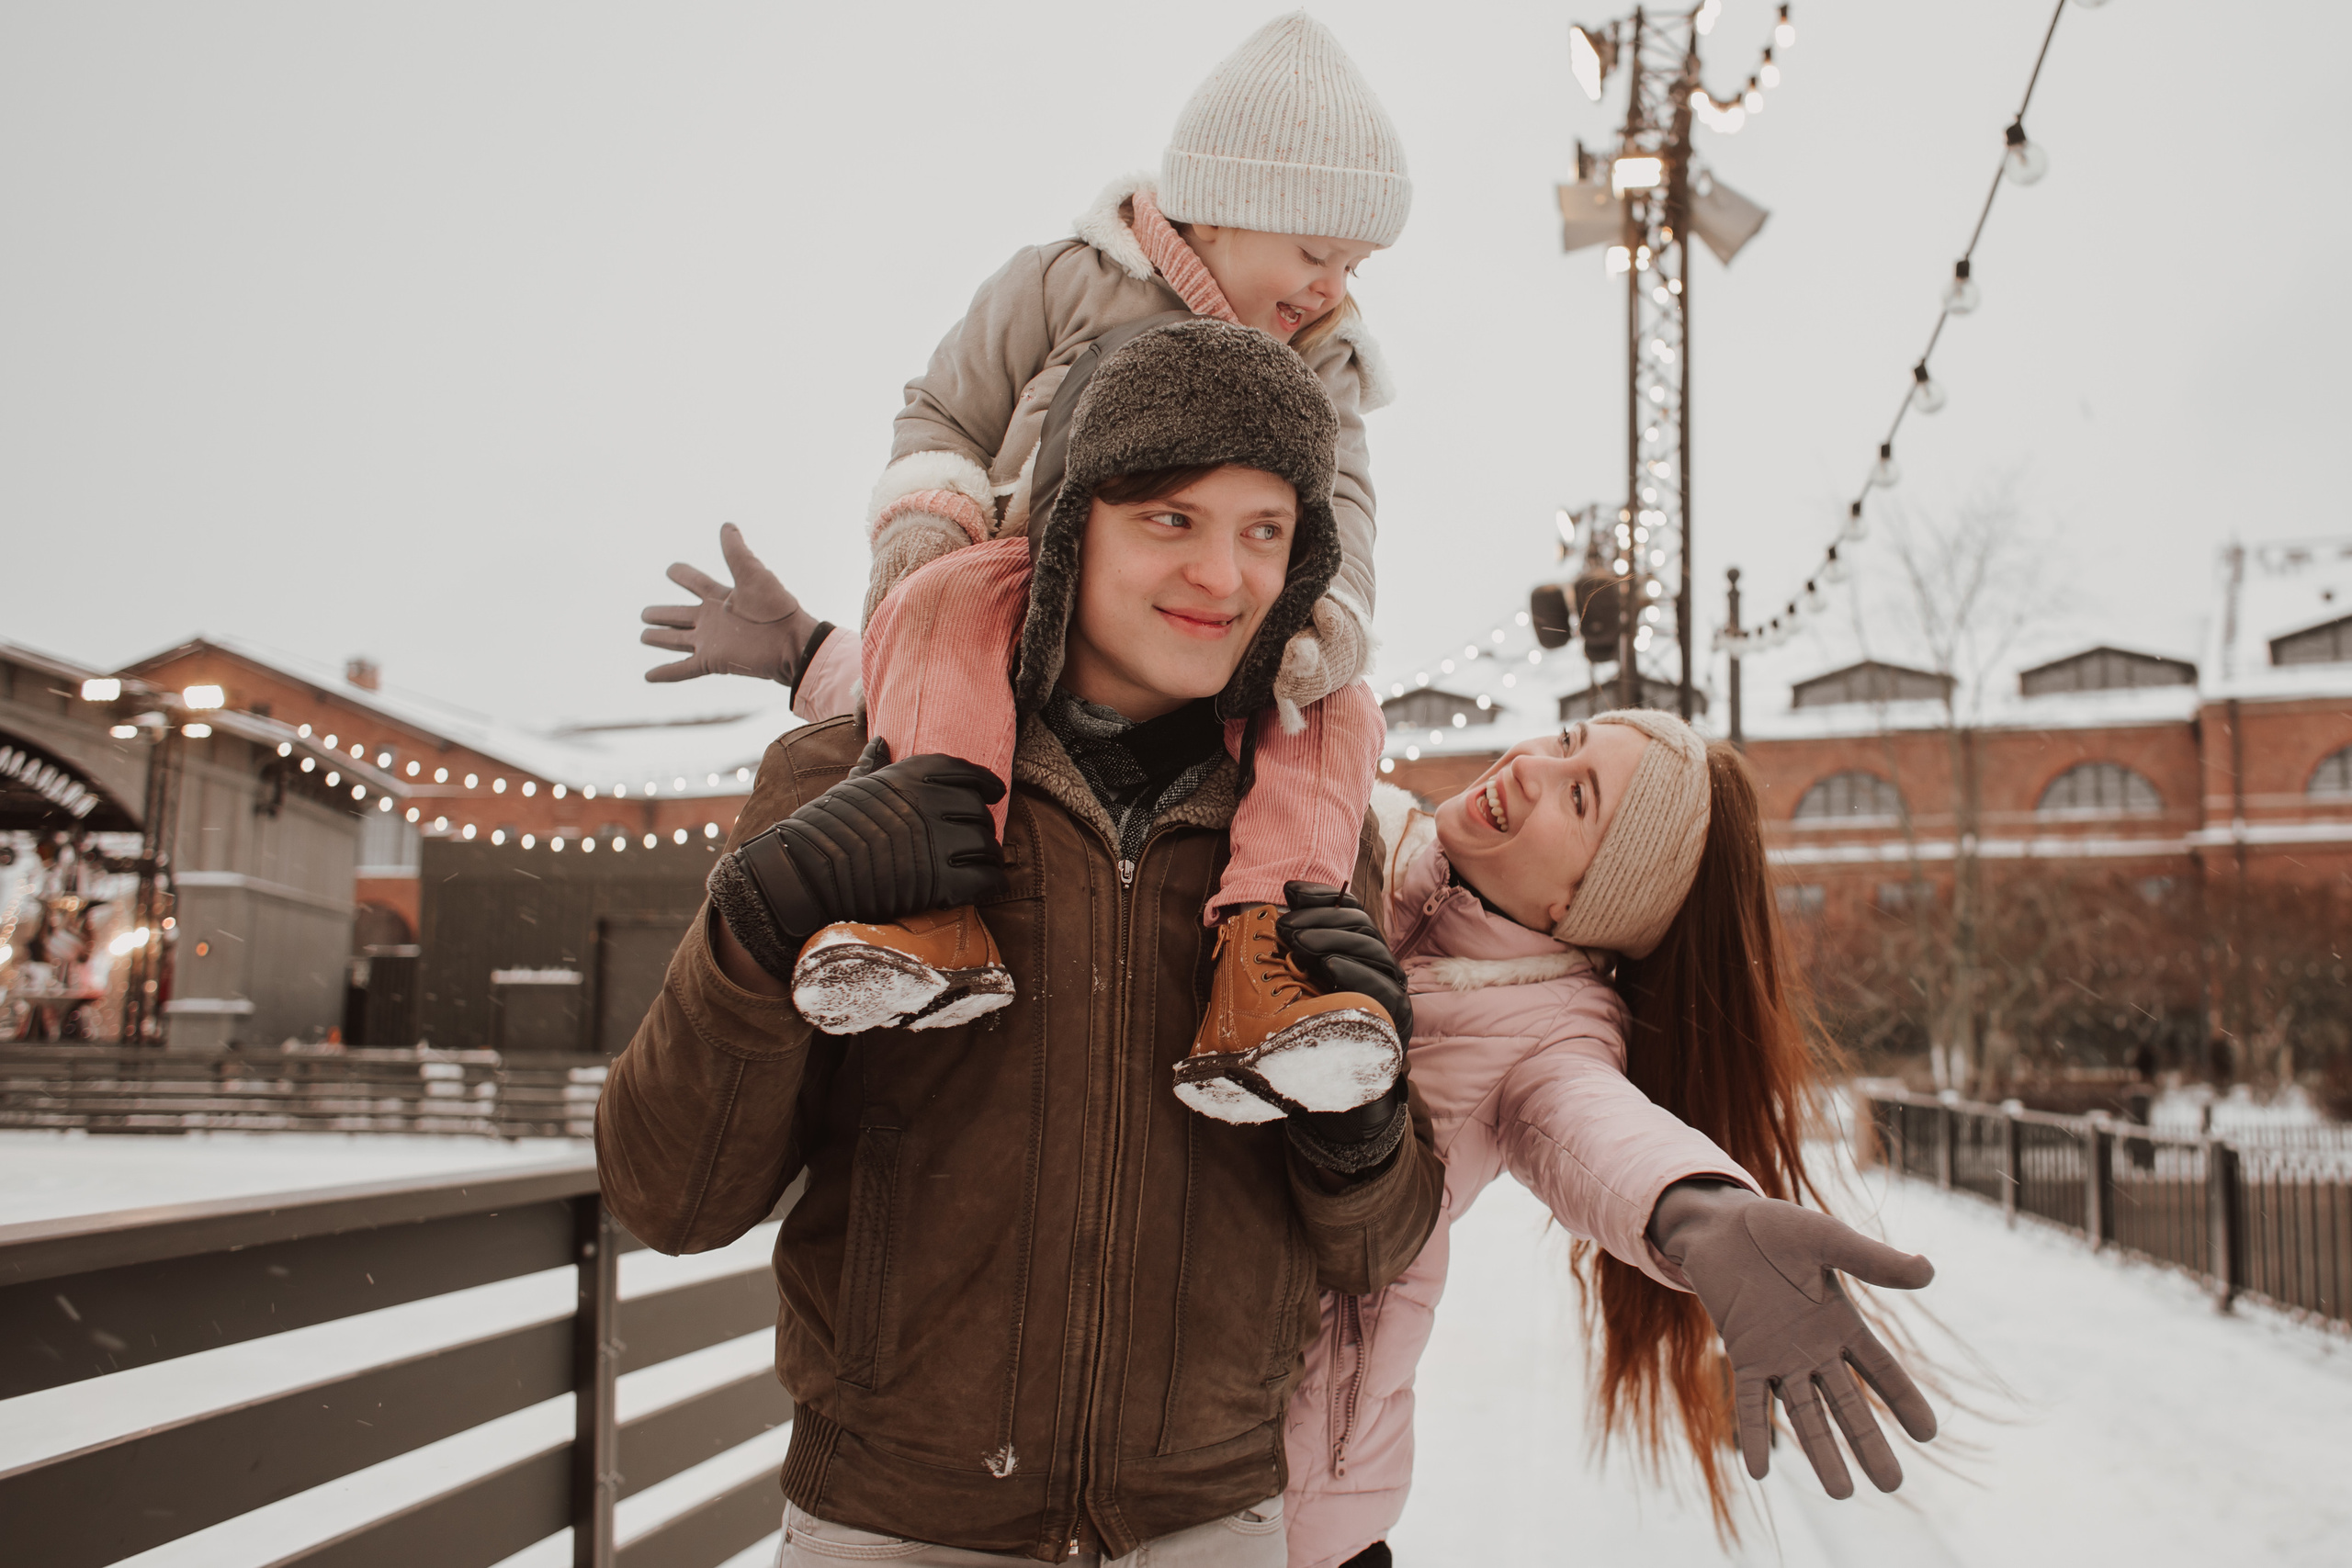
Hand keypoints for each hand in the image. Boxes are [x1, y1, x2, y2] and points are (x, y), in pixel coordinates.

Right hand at [641, 523, 824, 684]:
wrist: (790, 644)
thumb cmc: (776, 608)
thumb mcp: (753, 574)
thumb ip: (736, 552)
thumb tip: (727, 525)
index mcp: (723, 598)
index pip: (697, 584)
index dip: (683, 575)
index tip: (670, 569)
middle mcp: (713, 620)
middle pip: (680, 616)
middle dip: (663, 614)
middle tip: (644, 613)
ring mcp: (711, 642)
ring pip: (677, 640)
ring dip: (660, 639)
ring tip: (643, 636)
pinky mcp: (712, 661)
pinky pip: (683, 668)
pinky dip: (665, 673)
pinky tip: (648, 676)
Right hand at [733, 739, 1008, 943]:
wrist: (806, 871)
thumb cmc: (824, 827)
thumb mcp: (852, 786)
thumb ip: (874, 767)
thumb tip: (880, 742)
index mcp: (912, 775)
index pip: (967, 774)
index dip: (986, 785)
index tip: (994, 794)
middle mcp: (930, 803)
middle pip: (980, 813)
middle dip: (981, 827)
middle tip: (976, 841)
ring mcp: (937, 842)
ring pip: (988, 846)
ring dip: (989, 857)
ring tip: (983, 864)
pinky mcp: (940, 882)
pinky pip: (987, 879)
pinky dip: (992, 882)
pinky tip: (987, 885)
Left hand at [1276, 880, 1410, 1043]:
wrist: (1336, 1075)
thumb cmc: (1316, 1019)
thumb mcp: (1302, 972)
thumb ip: (1300, 935)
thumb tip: (1289, 890)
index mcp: (1361, 948)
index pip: (1351, 909)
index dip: (1323, 896)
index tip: (1290, 893)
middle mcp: (1380, 962)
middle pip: (1360, 925)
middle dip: (1320, 920)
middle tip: (1284, 928)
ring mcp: (1391, 986)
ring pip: (1372, 950)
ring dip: (1332, 941)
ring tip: (1298, 943)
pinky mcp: (1397, 1014)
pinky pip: (1381, 988)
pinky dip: (1355, 973)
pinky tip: (1330, 966)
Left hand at [1648, 1182, 1936, 1497]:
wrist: (1721, 1223)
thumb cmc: (1777, 1230)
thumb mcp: (1829, 1238)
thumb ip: (1873, 1260)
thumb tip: (1929, 1271)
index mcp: (1842, 1322)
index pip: (1881, 1369)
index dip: (1903, 1399)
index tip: (1927, 1434)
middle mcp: (1814, 1348)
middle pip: (1847, 1404)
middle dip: (1868, 1443)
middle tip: (1891, 1485)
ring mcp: (1778, 1355)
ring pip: (1805, 1413)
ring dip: (1820, 1452)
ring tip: (1841, 1494)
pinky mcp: (1743, 1354)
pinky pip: (1750, 1401)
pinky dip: (1755, 1433)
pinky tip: (1760, 1471)